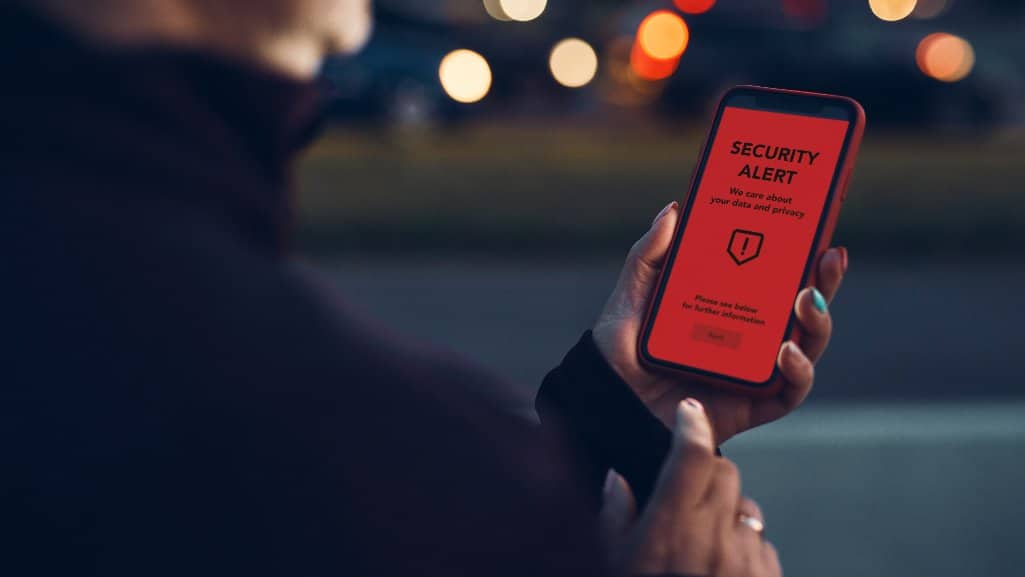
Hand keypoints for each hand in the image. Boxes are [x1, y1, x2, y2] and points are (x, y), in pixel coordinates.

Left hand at [593, 201, 847, 443]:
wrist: (609, 402)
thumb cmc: (620, 350)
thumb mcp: (633, 294)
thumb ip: (650, 254)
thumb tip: (674, 208)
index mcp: (729, 305)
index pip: (776, 277)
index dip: (803, 254)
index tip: (817, 226)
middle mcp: (750, 336)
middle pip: (802, 308)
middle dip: (825, 281)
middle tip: (829, 256)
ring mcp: (755, 370)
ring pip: (808, 345)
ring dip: (819, 322)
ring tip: (806, 299)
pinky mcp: (753, 405)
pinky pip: (791, 392)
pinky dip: (799, 371)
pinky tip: (786, 350)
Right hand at [600, 399, 779, 576]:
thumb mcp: (617, 559)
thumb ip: (616, 514)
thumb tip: (617, 479)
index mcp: (672, 525)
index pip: (692, 455)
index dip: (693, 425)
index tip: (690, 410)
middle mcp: (712, 535)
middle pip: (726, 472)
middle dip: (710, 473)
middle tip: (690, 494)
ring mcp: (743, 556)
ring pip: (747, 508)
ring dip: (729, 514)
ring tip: (705, 540)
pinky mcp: (766, 575)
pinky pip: (763, 544)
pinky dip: (745, 547)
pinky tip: (723, 565)